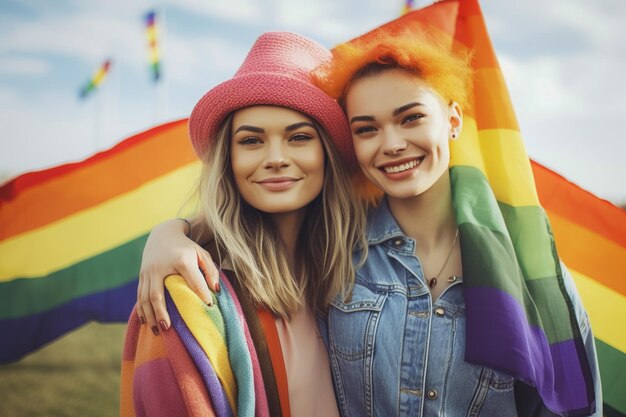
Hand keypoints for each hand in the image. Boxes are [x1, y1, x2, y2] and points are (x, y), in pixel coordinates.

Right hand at [136, 219, 218, 333]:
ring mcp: (148, 272)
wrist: (164, 233)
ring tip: (158, 331)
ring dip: (150, 316)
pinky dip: (142, 310)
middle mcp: (161, 267)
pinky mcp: (141, 275)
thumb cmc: (187, 247)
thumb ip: (211, 270)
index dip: (201, 294)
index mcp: (181, 260)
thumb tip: (216, 290)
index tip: (208, 307)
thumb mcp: (201, 254)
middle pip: (158, 295)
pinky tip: (146, 322)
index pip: (193, 281)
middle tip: (168, 328)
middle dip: (161, 313)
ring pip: (145, 298)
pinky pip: (140, 295)